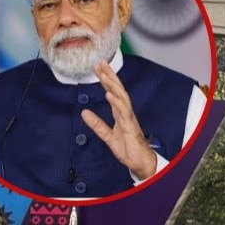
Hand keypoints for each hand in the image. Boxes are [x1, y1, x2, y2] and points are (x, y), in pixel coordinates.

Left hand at [81, 60, 158, 180]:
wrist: (139, 162)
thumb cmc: (128, 149)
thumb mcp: (107, 136)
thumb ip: (97, 124)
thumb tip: (85, 113)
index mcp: (121, 114)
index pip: (113, 93)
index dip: (106, 80)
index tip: (99, 68)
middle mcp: (126, 112)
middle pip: (118, 90)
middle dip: (109, 76)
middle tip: (100, 62)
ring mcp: (129, 118)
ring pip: (121, 97)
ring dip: (113, 85)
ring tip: (104, 74)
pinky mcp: (130, 127)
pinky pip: (123, 112)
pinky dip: (117, 102)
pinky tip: (109, 94)